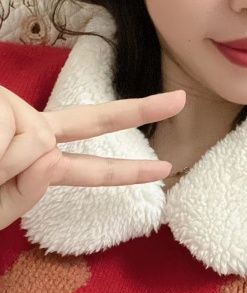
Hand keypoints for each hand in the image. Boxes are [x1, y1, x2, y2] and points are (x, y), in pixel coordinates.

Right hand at [0, 85, 185, 230]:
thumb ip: (27, 192)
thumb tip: (51, 156)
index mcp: (39, 163)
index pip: (90, 169)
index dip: (128, 172)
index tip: (166, 169)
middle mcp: (36, 132)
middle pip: (95, 121)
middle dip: (142, 110)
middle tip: (181, 100)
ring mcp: (21, 113)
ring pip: (40, 145)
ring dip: (6, 164)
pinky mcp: (4, 101)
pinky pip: (13, 138)